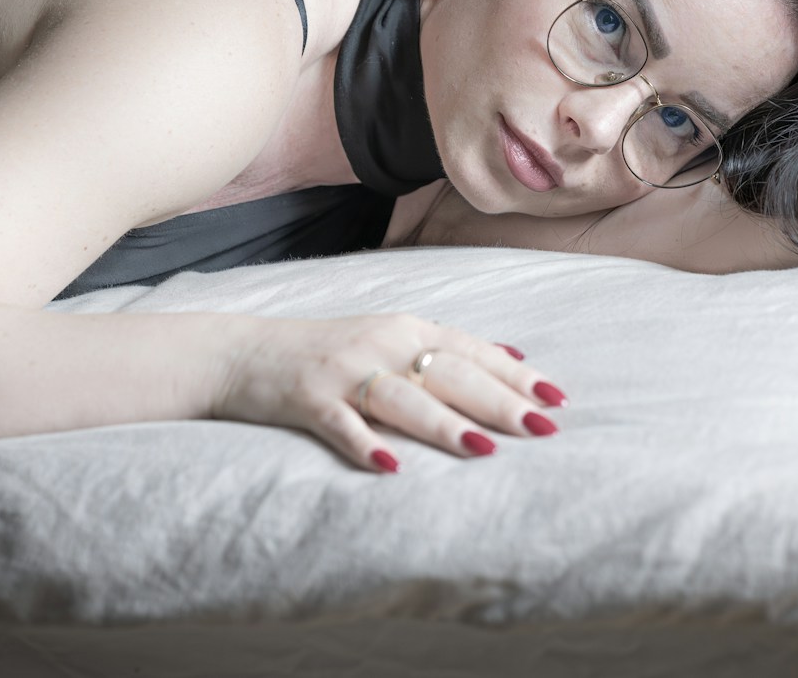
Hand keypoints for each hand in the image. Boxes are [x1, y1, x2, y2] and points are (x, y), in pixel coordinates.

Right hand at [212, 313, 568, 471]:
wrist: (240, 353)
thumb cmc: (325, 351)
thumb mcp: (388, 338)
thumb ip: (446, 349)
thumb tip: (515, 359)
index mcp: (406, 329)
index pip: (472, 352)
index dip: (515, 377)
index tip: (557, 399)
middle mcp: (381, 344)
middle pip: (449, 374)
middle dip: (499, 403)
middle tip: (542, 428)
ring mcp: (344, 371)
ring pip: (403, 398)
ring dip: (444, 425)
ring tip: (483, 450)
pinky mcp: (308, 399)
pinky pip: (342, 424)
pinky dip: (367, 445)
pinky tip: (392, 468)